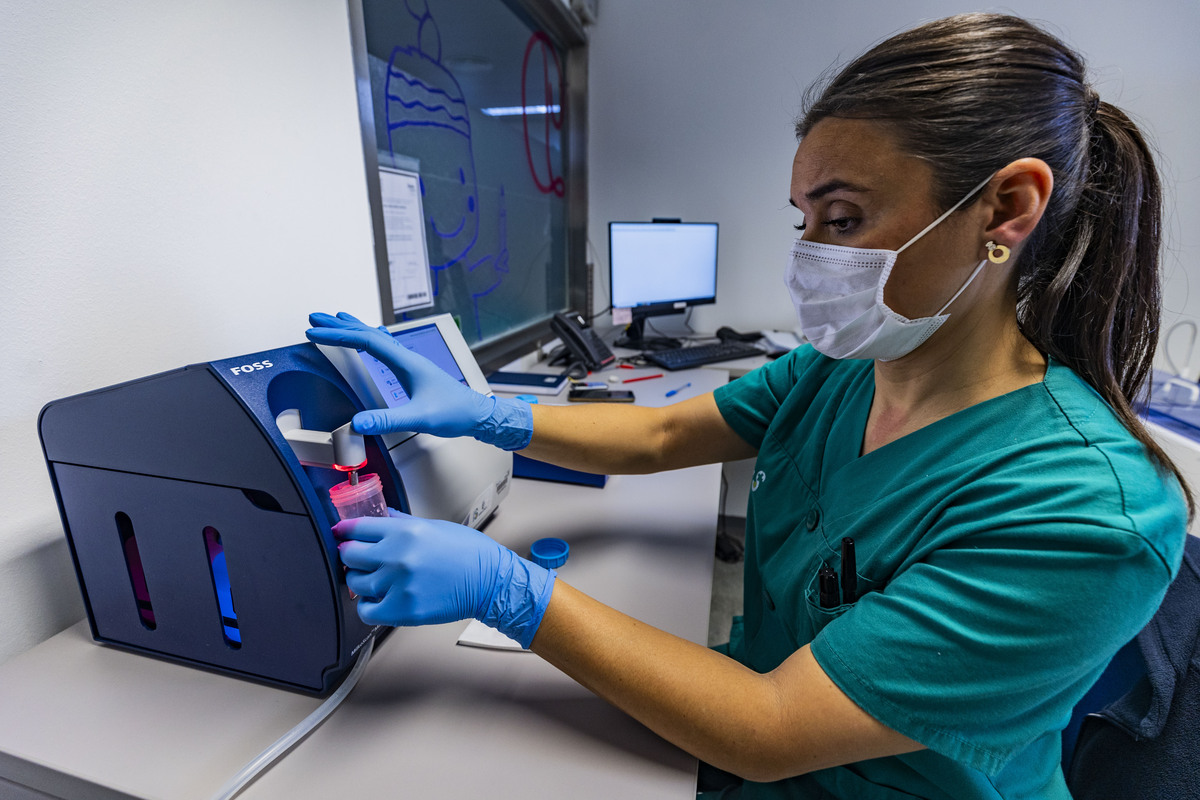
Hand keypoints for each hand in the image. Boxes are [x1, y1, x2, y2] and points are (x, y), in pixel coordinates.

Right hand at [305, 312, 531, 449]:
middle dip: (339, 325)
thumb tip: (358, 423)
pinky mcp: (413, 370)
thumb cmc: (455, 413)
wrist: (479, 415)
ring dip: (353, 328)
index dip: (338, 335)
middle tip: (315, 316)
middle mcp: (407, 357)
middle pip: (368, 333)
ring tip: (335, 321)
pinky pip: (385, 347)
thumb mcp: (419, 419)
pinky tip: (368, 340)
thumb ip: (387, 420)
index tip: (314, 331)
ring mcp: (411, 362)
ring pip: (376, 337)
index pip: (366, 341)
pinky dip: (368, 338)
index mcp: (406, 362)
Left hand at [334, 509, 555, 647]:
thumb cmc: (469, 554)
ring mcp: (398, 584)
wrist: (490, 581)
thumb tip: (382, 516)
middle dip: (350, 555)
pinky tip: (376, 600)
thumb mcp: (434, 526)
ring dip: (359, 580)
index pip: (356, 528)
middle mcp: (397, 556)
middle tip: (357, 558)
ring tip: (371, 579)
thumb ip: (402, 522)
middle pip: (349, 555)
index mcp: (404, 531)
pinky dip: (367, 606)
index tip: (341, 534)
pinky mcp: (403, 610)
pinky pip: (366, 611)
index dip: (344, 531)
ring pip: (355, 583)